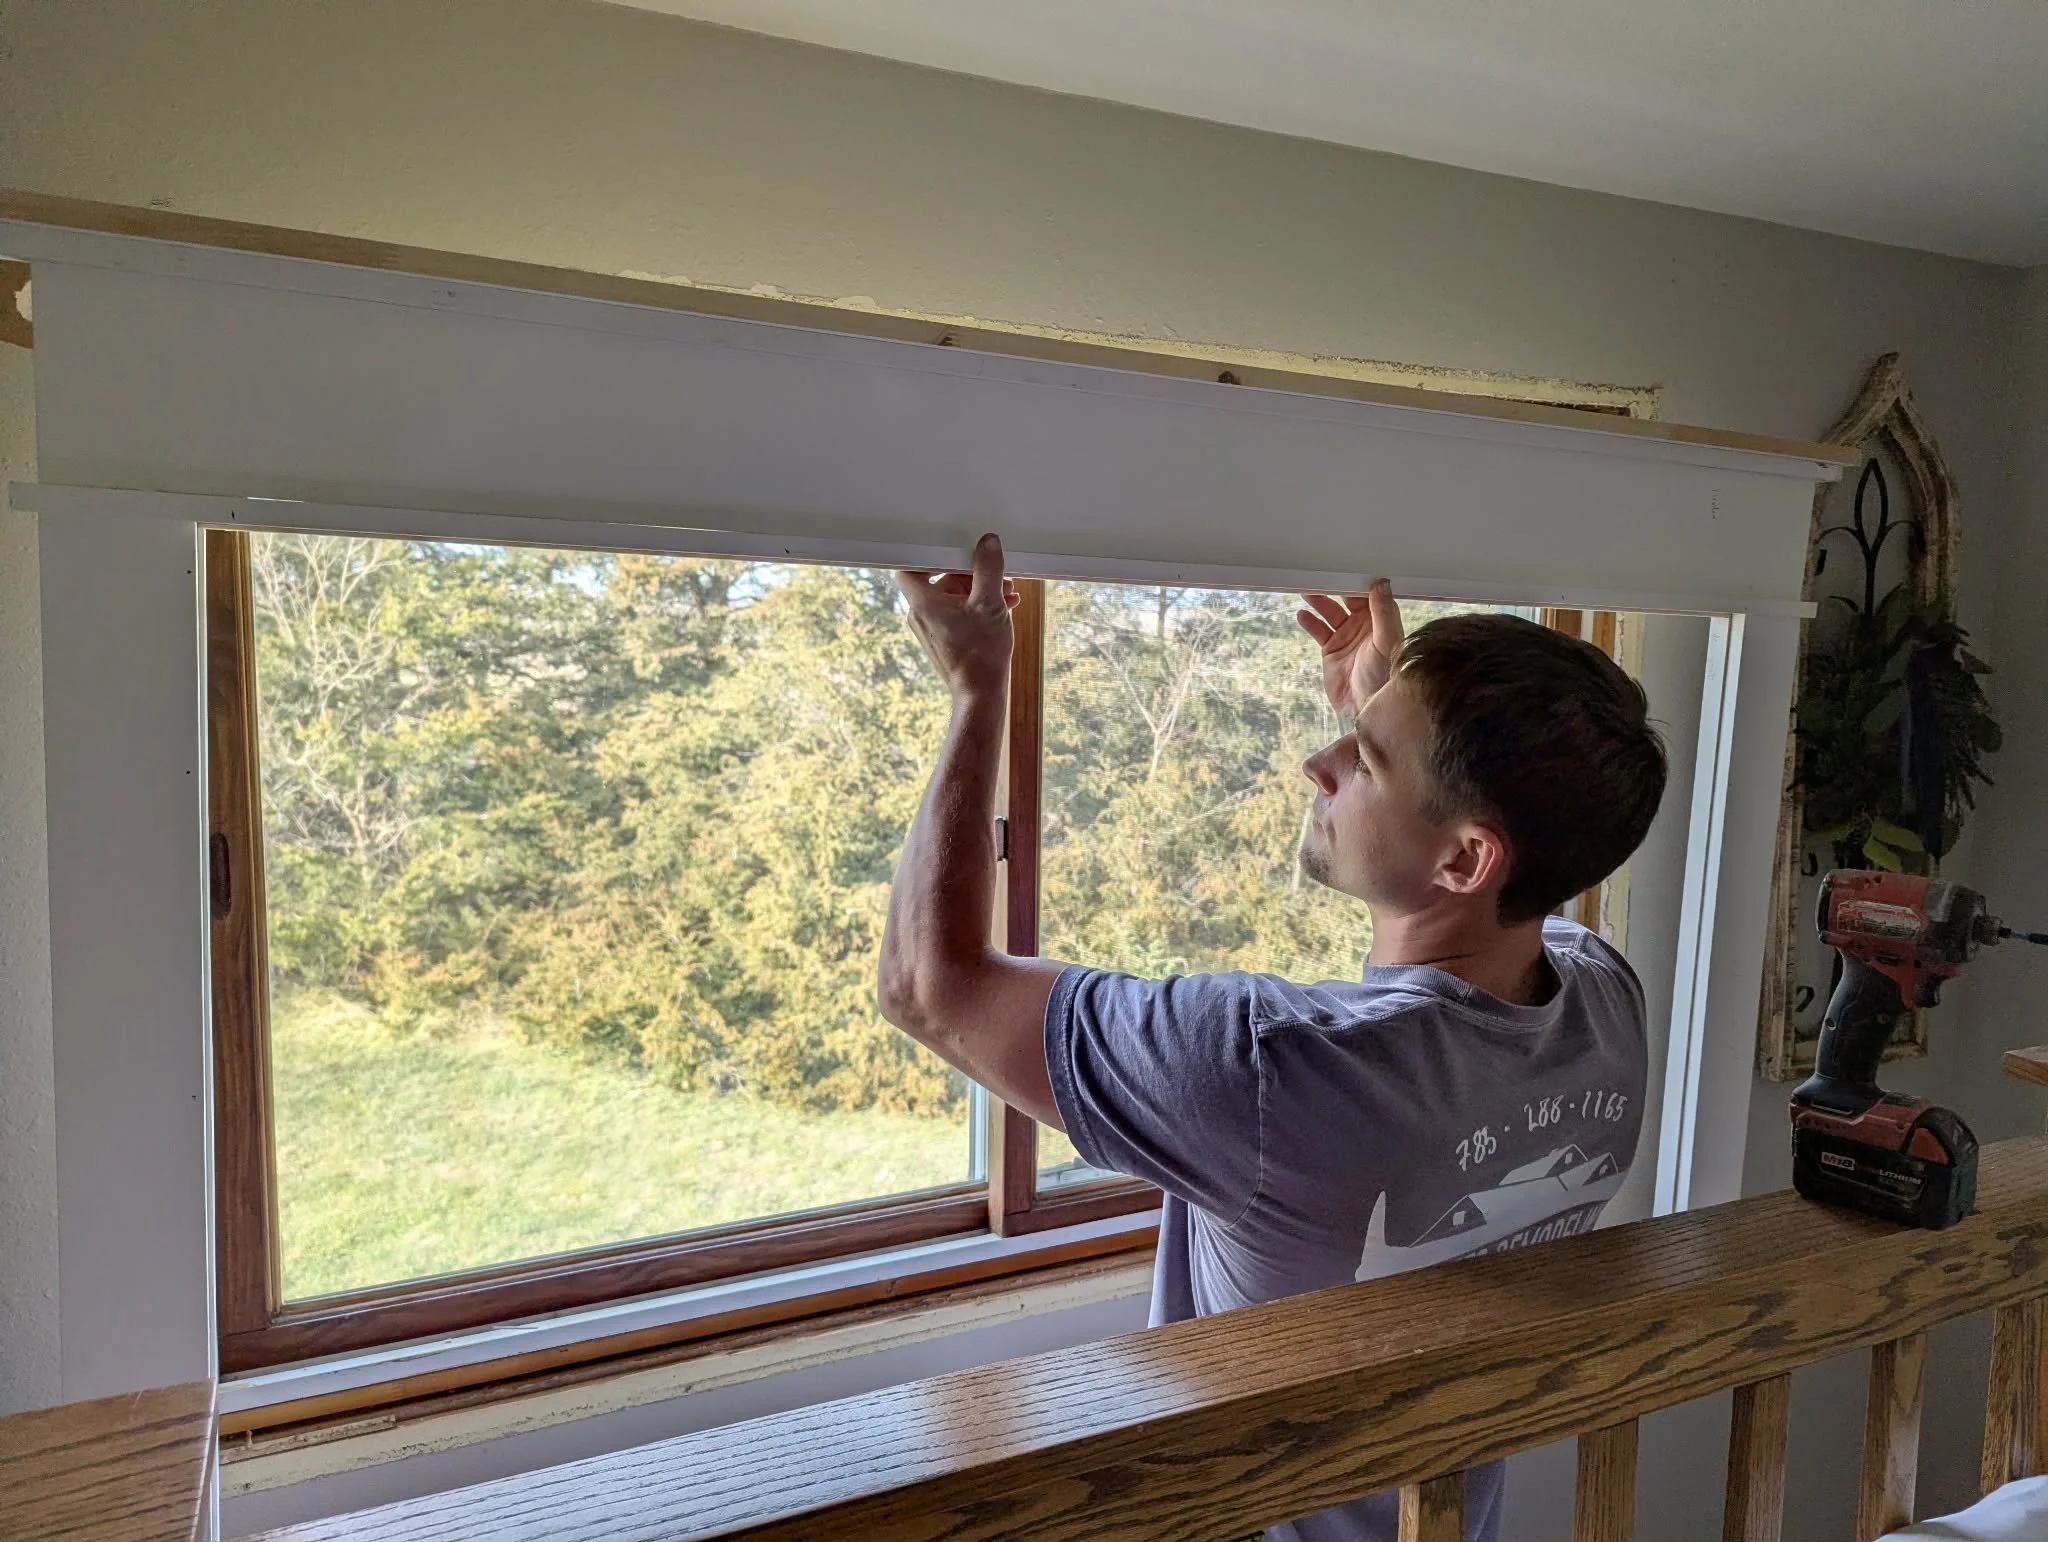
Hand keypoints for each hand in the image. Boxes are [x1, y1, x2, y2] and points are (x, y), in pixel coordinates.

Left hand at [897, 533, 1020, 702]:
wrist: (981, 693)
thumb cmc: (981, 654)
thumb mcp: (990, 603)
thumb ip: (988, 569)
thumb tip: (988, 544)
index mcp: (924, 603)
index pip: (909, 568)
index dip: (930, 557)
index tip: (954, 553)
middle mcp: (921, 616)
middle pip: (939, 581)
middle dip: (970, 575)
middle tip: (994, 576)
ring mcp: (932, 630)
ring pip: (952, 598)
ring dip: (979, 592)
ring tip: (1006, 595)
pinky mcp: (944, 641)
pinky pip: (957, 614)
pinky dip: (976, 608)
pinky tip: (1002, 609)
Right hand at [1297, 581, 1403, 719]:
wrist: (1363, 707)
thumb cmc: (1383, 677)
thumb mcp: (1386, 641)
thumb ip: (1383, 611)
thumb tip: (1381, 583)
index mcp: (1382, 621)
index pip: (1369, 594)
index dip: (1358, 582)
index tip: (1346, 570)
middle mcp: (1364, 626)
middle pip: (1347, 599)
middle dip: (1335, 588)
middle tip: (1322, 576)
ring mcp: (1346, 637)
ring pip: (1330, 611)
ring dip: (1319, 601)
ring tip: (1307, 591)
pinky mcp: (1331, 649)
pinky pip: (1318, 629)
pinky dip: (1310, 621)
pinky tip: (1303, 615)